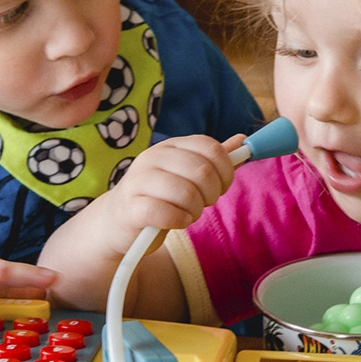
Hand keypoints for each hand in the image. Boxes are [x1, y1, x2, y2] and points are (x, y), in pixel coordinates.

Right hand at [88, 134, 244, 256]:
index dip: (225, 170)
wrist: (118, 222)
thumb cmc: (159, 197)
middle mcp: (152, 157)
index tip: (221, 186)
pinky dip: (179, 221)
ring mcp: (139, 181)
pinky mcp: (132, 207)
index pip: (211, 147)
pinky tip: (174, 221)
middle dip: (211, 193)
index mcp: (170, 146)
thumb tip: (242, 139)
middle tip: (202, 203)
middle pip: (203, 171)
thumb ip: (213, 160)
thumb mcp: (186, 175)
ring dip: (195, 210)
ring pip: (187, 194)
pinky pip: (169, 214)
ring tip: (186, 213)